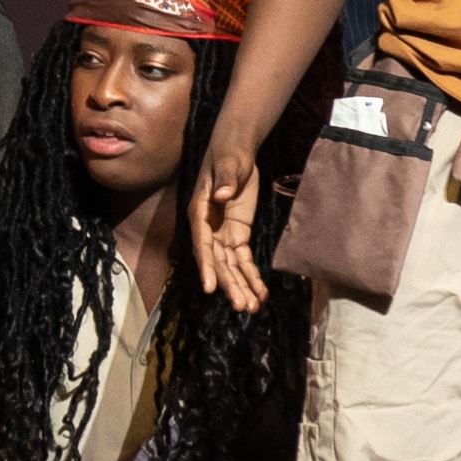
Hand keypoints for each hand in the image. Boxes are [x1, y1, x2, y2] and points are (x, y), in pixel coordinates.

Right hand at [192, 141, 266, 310]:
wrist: (235, 151)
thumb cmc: (228, 155)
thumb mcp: (228, 163)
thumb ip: (224, 179)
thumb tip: (220, 195)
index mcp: (200, 212)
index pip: (202, 244)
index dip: (206, 266)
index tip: (209, 287)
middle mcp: (208, 228)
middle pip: (218, 262)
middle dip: (229, 285)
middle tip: (241, 306)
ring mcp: (222, 234)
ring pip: (230, 267)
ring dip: (241, 287)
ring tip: (251, 308)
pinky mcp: (237, 234)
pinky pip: (243, 260)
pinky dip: (252, 276)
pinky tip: (261, 293)